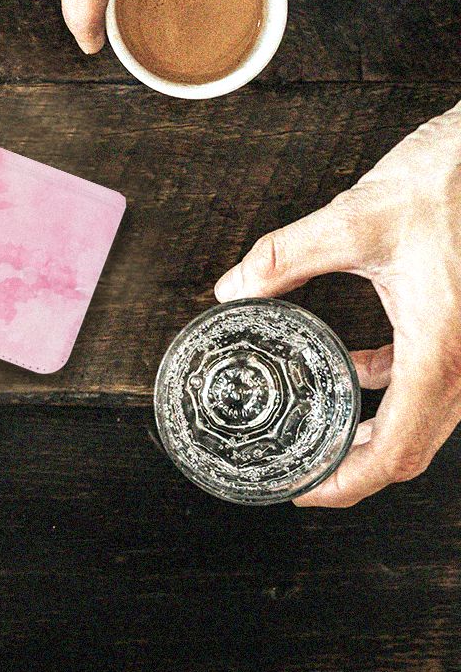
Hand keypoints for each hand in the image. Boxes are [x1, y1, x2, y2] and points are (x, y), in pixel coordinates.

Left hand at [215, 104, 460, 506]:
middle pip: (413, 447)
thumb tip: (232, 289)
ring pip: (425, 415)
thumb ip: (283, 258)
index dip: (348, 482)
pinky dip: (390, 384)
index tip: (304, 491)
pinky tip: (355, 367)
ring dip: (373, 428)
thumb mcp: (354, 219)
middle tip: (304, 469)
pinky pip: (431, 377)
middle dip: (355, 466)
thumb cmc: (449, 180)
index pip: (397, 450)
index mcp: (444, 347)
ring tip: (322, 426)